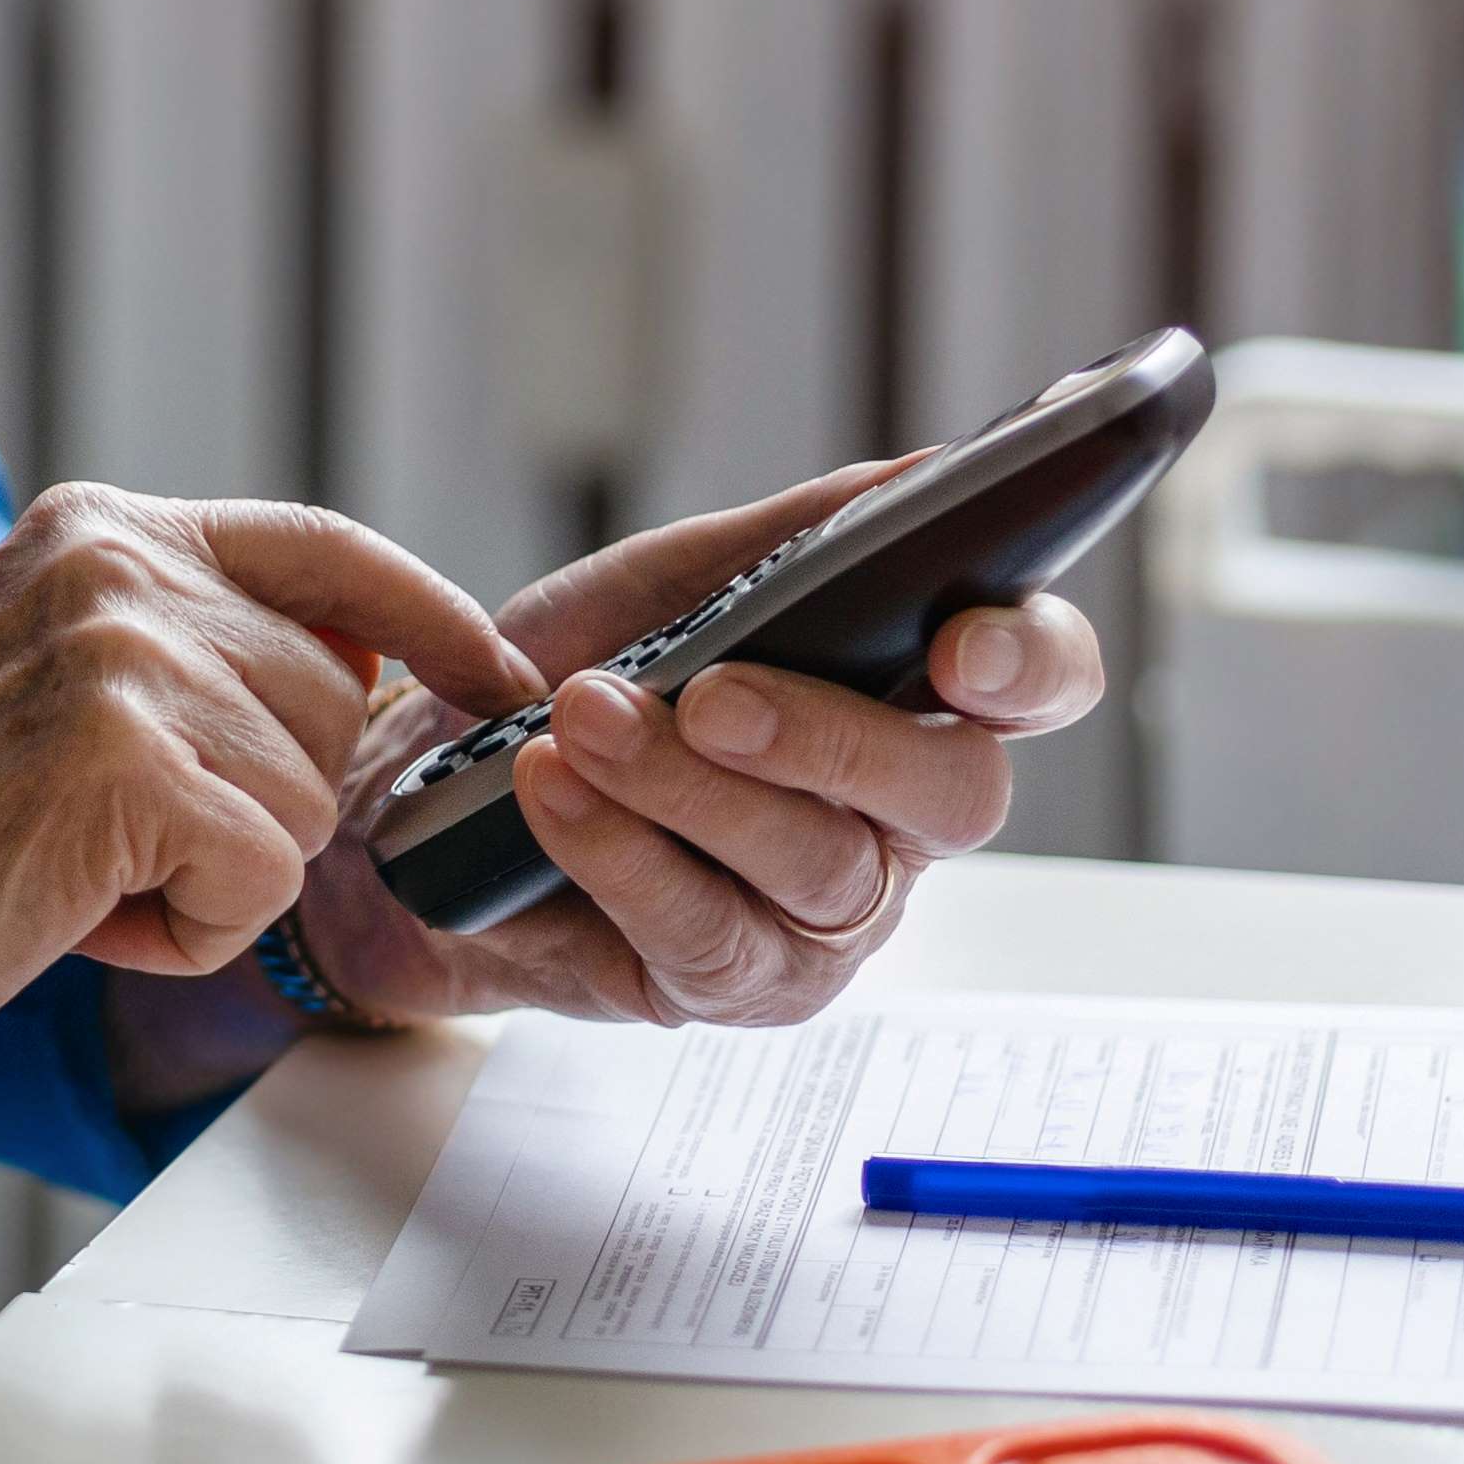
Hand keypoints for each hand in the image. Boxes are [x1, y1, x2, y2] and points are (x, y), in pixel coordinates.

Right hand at [0, 486, 531, 1057]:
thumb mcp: (60, 680)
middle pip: (334, 699)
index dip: (433, 617)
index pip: (327, 547)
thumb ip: (191, 647)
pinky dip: (191, 929)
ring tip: (82, 869)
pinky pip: (264, 876)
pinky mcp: (129, 759)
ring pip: (305, 799)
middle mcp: (118, 563)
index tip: (498, 674)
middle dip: (258, 801)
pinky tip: (83, 911)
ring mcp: (124, 653)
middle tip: (111, 836)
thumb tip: (365, 673)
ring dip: (216, 874)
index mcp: (102, 527)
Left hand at [277, 461, 1105, 1036]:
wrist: (425, 791)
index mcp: (912, 701)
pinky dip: (618, 850)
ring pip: (816, 866)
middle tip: (714, 696)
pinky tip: (548, 788)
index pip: (1038, 681)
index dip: (1032, 663)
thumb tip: (920, 475)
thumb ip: (801, 538)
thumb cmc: (577, 674)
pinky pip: (703, 932)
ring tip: (581, 719)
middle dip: (832, 738)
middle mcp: (897, 821)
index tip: (962, 642)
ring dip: (689, 787)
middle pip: (949, 795)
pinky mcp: (733, 989)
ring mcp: (827, 919)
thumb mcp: (674, 584)